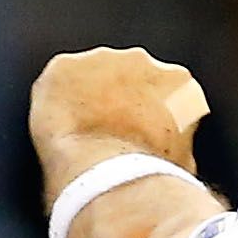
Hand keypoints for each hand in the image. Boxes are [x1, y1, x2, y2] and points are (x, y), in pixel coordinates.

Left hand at [29, 47, 206, 190]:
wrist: (110, 177)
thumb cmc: (148, 176)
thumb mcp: (181, 163)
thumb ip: (178, 143)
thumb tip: (170, 157)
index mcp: (178, 82)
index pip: (164, 89)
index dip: (149, 111)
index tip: (138, 130)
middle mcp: (142, 61)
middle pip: (128, 74)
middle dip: (120, 96)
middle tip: (108, 129)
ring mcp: (100, 59)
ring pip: (92, 73)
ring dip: (89, 95)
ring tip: (82, 130)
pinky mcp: (64, 66)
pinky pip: (58, 80)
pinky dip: (56, 99)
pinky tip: (58, 124)